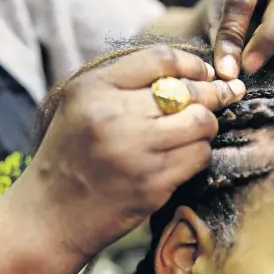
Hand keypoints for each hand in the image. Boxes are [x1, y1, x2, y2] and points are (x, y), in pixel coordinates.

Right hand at [24, 46, 245, 256]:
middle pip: (188, 92)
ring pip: (201, 124)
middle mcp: (113, 116)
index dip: (193, 64)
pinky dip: (199, 152)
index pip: (161, 59)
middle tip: (222, 97)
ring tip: (196, 130)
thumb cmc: (71, 154)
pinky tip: (186, 155)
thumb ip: (126, 82)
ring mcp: (135, 152)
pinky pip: (199, 156)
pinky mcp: (152, 184)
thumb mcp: (82, 104)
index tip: (205, 73)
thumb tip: (190, 72)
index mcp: (94, 89)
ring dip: (206, 126)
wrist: (51, 215)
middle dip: (212, 94)